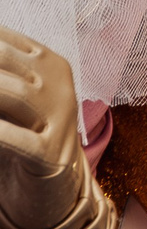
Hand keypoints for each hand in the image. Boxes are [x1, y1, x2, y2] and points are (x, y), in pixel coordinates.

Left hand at [0, 24, 85, 228]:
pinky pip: (13, 139)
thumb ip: (1, 79)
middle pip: (3, 59)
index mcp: (48, 62)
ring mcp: (59, 116)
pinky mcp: (50, 154)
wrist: (51, 187)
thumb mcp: (9, 101)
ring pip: (12, 93)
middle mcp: (57, 83)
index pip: (3, 41)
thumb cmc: (21, 135)